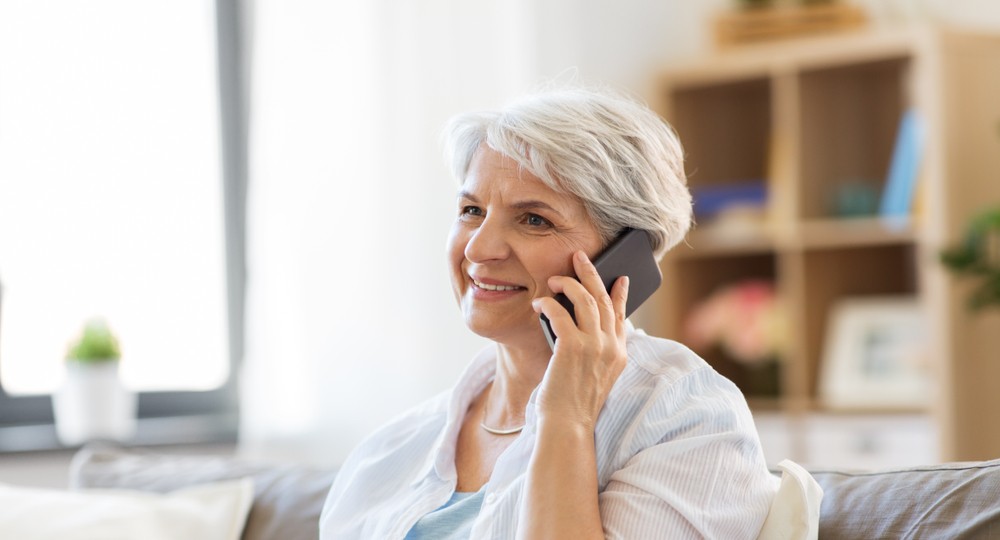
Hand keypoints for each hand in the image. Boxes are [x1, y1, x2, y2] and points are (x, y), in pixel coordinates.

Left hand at [532, 250, 628, 430]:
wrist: (568, 426)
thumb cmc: (574, 404)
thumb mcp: (595, 376)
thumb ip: (596, 351)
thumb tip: (582, 325)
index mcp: (619, 354)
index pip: (622, 316)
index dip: (620, 293)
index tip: (619, 278)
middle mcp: (611, 347)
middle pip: (603, 299)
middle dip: (591, 273)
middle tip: (579, 257)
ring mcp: (594, 346)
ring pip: (585, 299)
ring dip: (568, 283)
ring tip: (555, 278)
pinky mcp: (572, 348)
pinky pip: (560, 313)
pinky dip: (548, 303)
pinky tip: (539, 303)